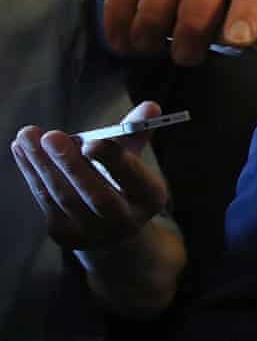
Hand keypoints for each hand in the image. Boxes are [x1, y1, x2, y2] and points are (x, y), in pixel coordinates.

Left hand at [11, 101, 167, 249]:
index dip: (114, 161)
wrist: (112, 227)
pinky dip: (32, 172)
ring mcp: (93, 231)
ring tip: (27, 135)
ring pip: (64, 197)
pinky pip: (46, 200)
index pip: (135, 179)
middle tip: (52, 137)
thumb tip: (151, 106)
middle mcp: (124, 220)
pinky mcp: (64, 233)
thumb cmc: (123, 181)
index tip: (92, 143)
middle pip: (97, 195)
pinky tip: (21, 149)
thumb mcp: (134, 156)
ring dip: (43, 164)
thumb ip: (136, 131)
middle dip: (72, 165)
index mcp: (150, 198)